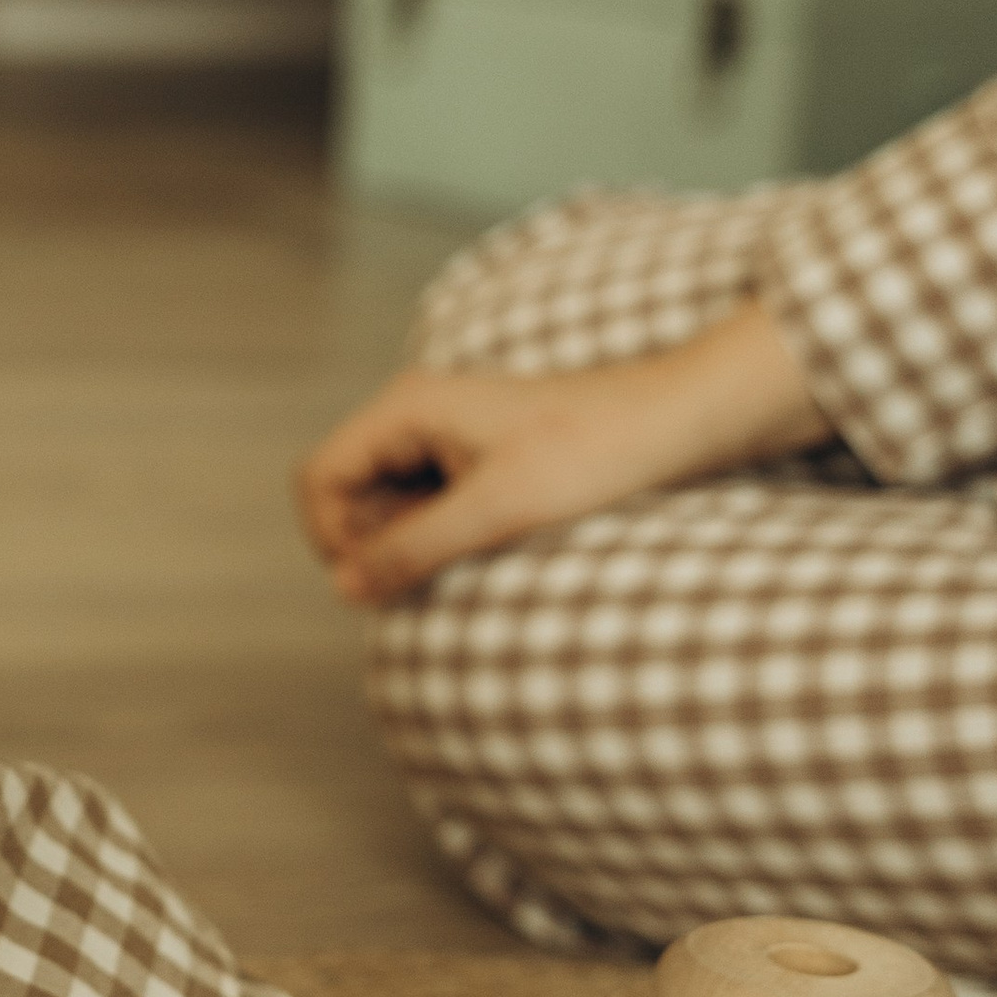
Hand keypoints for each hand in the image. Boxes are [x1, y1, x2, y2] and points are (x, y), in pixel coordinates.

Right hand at [295, 298, 830, 605]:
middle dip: (372, 544)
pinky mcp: (477, 456)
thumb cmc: (596, 453)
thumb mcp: (497, 510)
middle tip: (437, 571)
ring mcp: (445, 434)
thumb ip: (412, 549)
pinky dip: (441, 535)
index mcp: (406, 407)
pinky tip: (491, 544)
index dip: (332, 539)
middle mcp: (414, 413)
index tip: (381, 580)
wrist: (678, 421)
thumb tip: (344, 589)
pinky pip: (427, 505)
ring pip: (386, 505)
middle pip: (346, 494)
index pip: (318, 479)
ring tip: (474, 554)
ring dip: (410, 543)